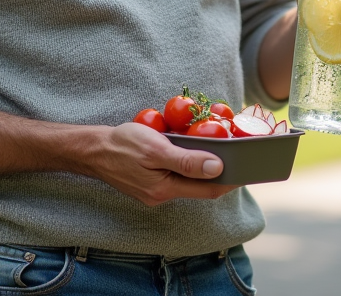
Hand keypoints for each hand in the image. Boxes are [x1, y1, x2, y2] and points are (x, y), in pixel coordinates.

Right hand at [84, 123, 237, 206]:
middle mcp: (162, 195)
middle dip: (221, 174)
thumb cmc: (122, 144)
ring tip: (222, 151)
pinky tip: (191, 150)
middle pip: (200, 187)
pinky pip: (175, 176)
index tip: (249, 168)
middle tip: (240, 157)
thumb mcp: (155, 148)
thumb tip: (217, 167)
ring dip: (204, 168)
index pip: (209, 190)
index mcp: (165, 189)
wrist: (91, 149)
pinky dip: (188, 165)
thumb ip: (186, 160)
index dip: (231, 180)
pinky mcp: (150, 183)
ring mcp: (155, 191)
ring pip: (188, 182)